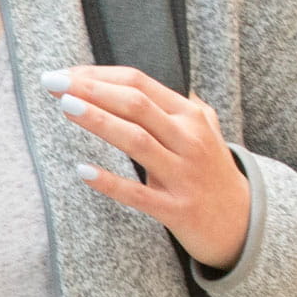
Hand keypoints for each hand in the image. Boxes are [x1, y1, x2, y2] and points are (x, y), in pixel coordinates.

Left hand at [49, 65, 252, 268]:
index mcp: (190, 116)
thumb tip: (148, 83)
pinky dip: (110, 182)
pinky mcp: (176, 209)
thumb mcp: (205, 130)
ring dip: (99, 121)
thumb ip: (180, 105)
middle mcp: (188, 139)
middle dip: (91, 89)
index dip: (99, 76)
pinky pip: (137, 194)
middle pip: (136, 105)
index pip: (139, 84)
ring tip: (65, 106)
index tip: (66, 74)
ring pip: (137, 140)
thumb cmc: (212, 172)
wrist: (243, 223)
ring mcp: (183, 174)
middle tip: (52, 82)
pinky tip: (83, 171)